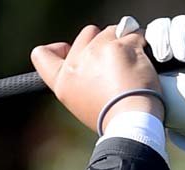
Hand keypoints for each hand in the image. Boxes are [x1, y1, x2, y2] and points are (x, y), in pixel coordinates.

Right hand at [30, 20, 162, 134]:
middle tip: (114, 66)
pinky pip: (134, 35)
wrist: (130, 122)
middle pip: (88, 34)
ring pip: (112, 31)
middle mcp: (75, 64)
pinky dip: (141, 44)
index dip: (56, 49)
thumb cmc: (111, 119)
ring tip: (130, 68)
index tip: (67, 51)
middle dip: (102, 42)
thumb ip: (79, 80)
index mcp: (62, 81)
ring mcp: (97, 52)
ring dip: (123, 43)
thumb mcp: (82, 104)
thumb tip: (91, 63)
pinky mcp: (119, 46)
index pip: (41, 55)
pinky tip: (142, 62)